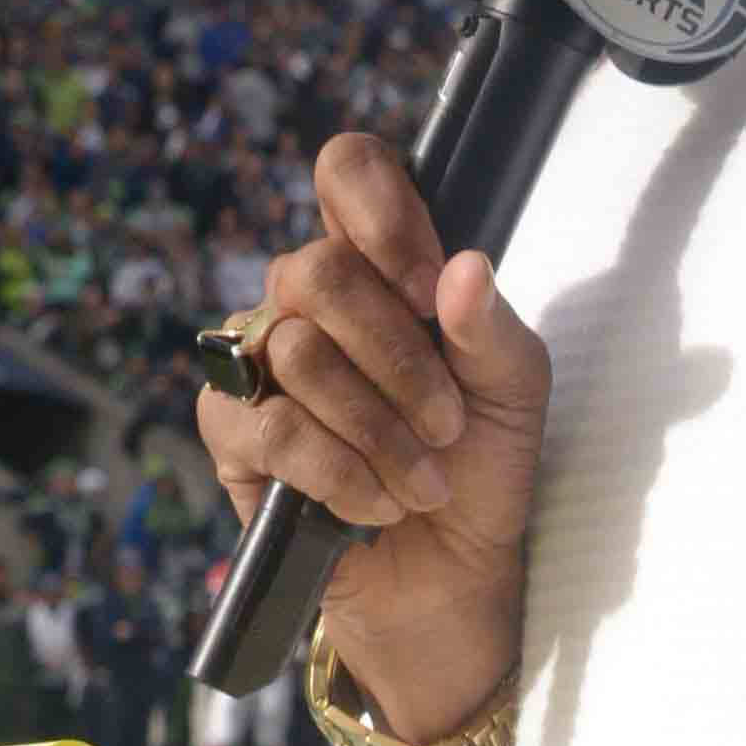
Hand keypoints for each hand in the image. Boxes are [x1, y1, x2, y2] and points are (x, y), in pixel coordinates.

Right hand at [195, 129, 549, 743]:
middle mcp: (307, 299)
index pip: (349, 170)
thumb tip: (463, 270)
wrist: (449, 575)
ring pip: (296, 350)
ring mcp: (258, 360)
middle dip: (396, 357)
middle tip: (448, 426)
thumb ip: (492, 330)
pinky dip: (340, 472)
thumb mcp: (514, 394)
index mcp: (379, 264)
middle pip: (315, 270)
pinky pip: (273, 427)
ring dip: (378, 429)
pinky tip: (376, 503)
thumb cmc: (480, 467)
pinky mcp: (231, 432)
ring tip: (423, 482)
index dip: (380, 213)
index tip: (429, 288)